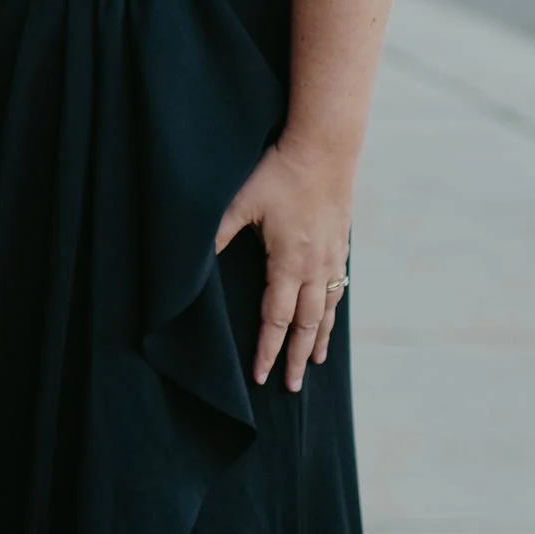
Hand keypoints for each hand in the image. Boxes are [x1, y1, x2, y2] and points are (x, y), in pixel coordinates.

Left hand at [215, 136, 355, 392]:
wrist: (325, 147)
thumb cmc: (279, 172)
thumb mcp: (241, 202)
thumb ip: (217, 233)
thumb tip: (193, 261)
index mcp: (288, 263)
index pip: (276, 320)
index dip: (268, 350)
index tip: (262, 376)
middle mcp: (315, 267)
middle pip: (307, 325)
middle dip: (298, 358)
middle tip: (292, 387)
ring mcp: (332, 257)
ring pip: (328, 309)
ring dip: (320, 339)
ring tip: (317, 362)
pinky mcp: (340, 244)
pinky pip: (338, 287)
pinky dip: (333, 310)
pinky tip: (329, 316)